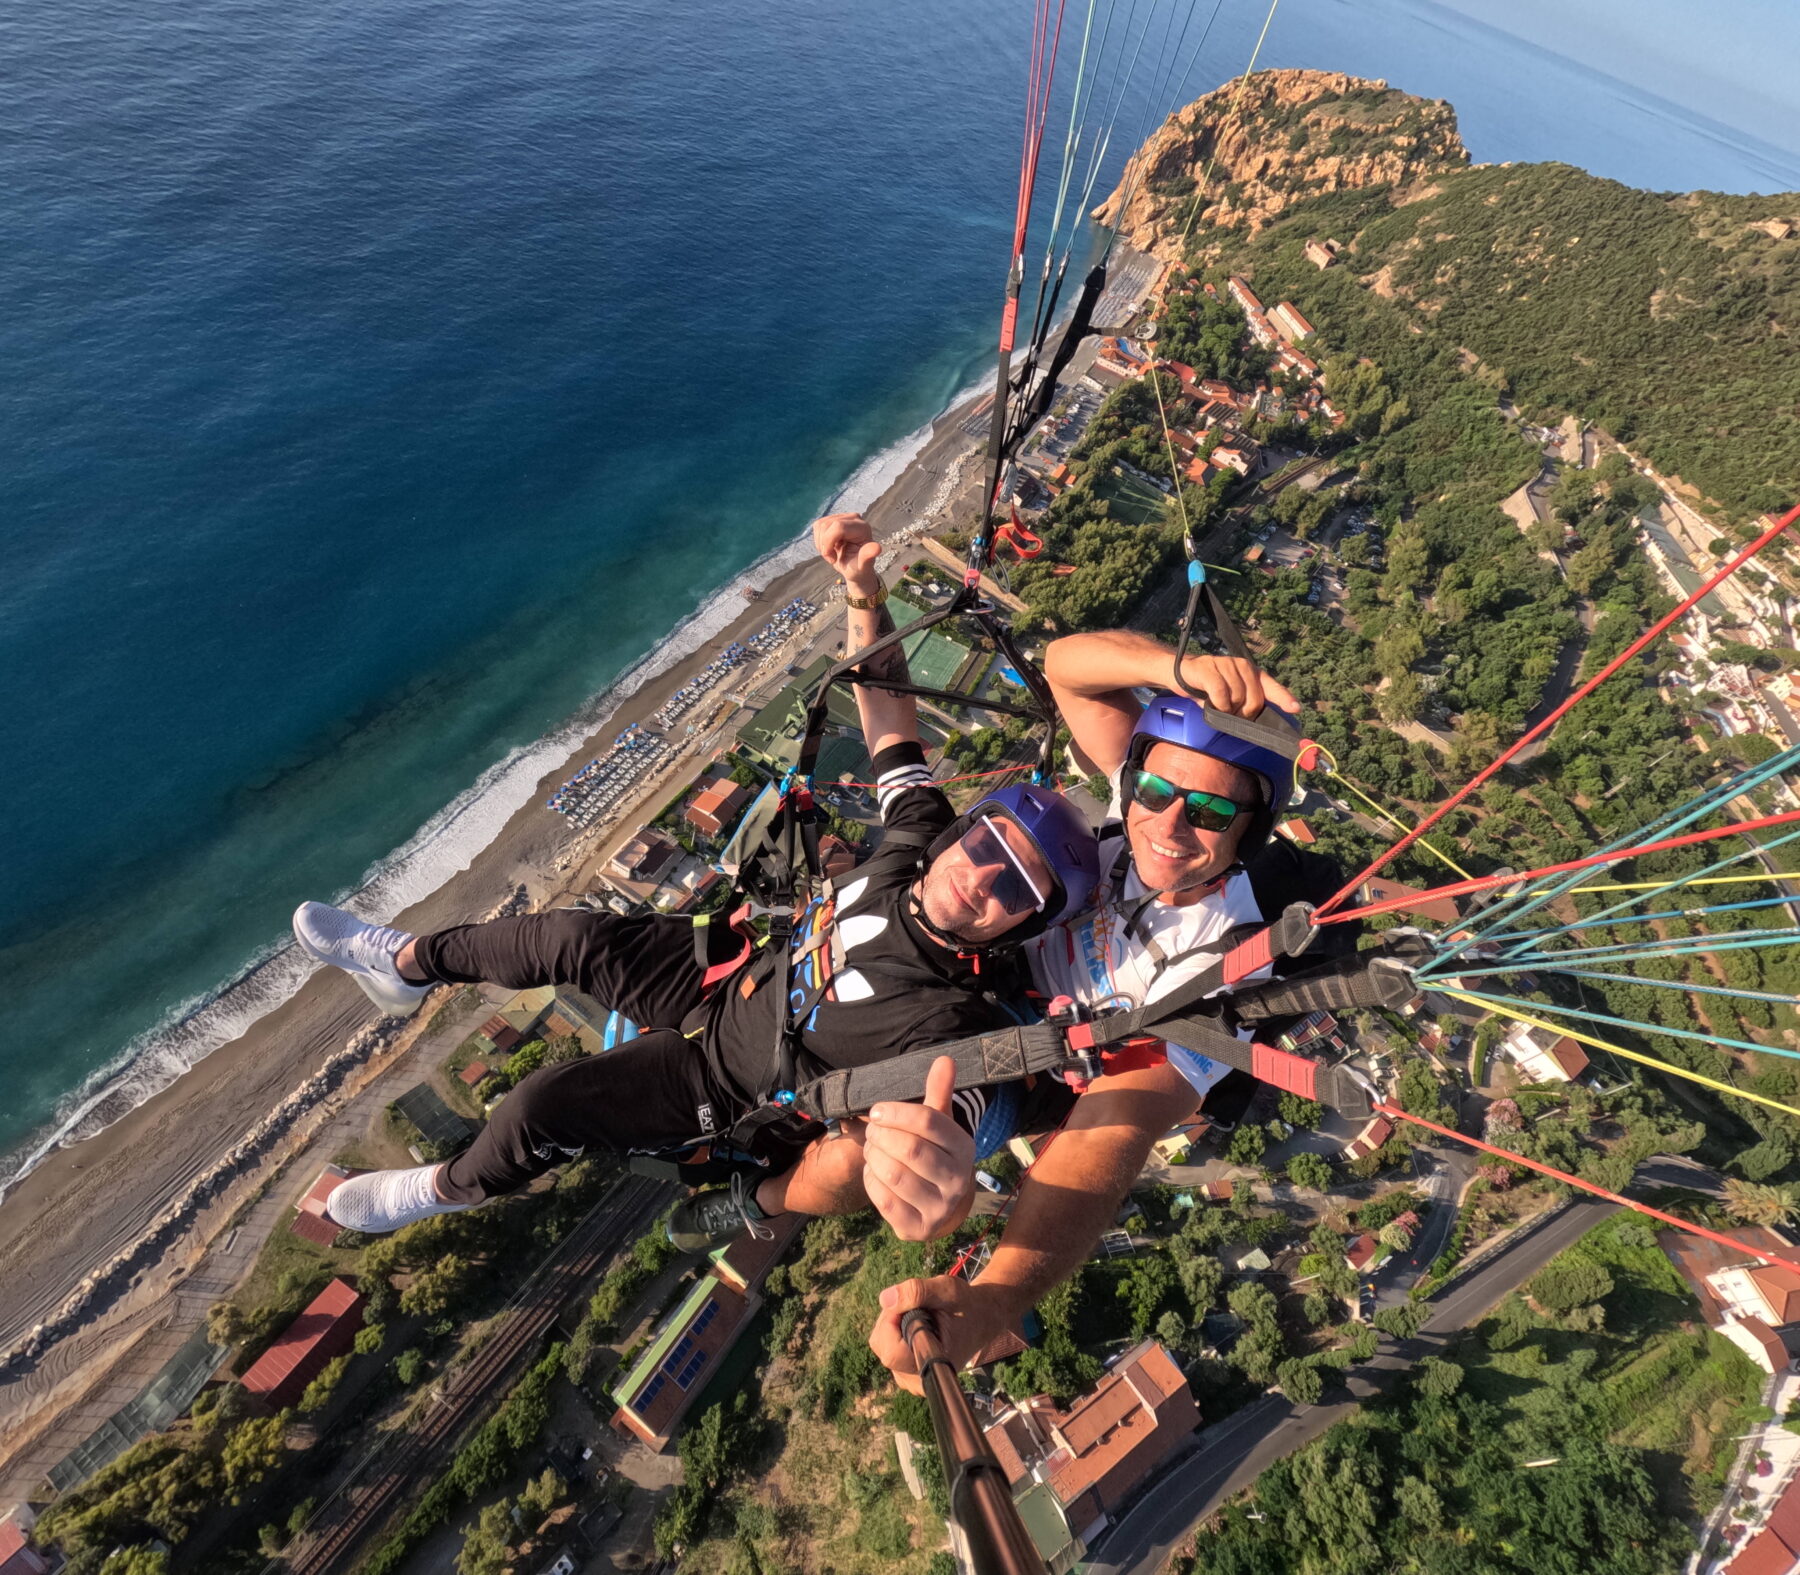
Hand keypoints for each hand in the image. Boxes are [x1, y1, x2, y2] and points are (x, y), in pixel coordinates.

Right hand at [812, 511, 881, 588]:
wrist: (854, 568)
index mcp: (862, 528)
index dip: (828, 543)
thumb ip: (868, 556)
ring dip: (821, 544)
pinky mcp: (833, 519)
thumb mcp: (863, 566)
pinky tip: (829, 547)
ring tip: (832, 553)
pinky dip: (819, 540)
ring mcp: (843, 517)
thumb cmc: (859, 568)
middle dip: (824, 545)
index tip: (832, 559)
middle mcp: (854, 518)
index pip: (838, 527)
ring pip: (820, 525)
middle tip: (832, 558)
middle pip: (826, 525)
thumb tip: (877, 548)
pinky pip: (818, 526)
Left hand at [862, 1057, 976, 1241]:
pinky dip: (871, 1181)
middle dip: (881, 1136)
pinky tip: (872, 1171)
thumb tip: (945, 1058)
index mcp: (964, 1148)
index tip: (877, 1111)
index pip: (928, 1122)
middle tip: (871, 1130)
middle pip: (909, 1149)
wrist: (942, 1206)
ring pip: (894, 1175)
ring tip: (871, 1148)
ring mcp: (939, 1208)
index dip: (896, 1113)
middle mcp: (958, 1180)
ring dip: (873, 1157)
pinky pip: (884, 1201)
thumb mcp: (940, 1124)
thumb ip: (939, 1092)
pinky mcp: (918, 1228)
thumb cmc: (936, 1154)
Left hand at [869, 1272, 1013, 1394]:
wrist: (981, 1318)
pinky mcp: (905, 1373)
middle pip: (882, 1345)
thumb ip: (917, 1292)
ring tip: (921, 1314)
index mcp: (932, 1364)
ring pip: (882, 1344)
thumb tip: (884, 1299)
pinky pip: (886, 1346)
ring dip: (893, 1322)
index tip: (911, 1303)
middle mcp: (919, 1379)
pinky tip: (916, 1323)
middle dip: (892, 1317)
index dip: (893, 1322)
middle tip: (919, 1305)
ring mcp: (910, 1378)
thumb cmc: (966, 1305)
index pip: (891, 1352)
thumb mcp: (947, 1289)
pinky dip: (895, 1330)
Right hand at [1173, 654, 1298, 719]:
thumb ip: (1244, 704)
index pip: (1271, 686)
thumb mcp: (1229, 696)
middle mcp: (1242, 665)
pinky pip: (1221, 694)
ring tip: (1217, 705)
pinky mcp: (1209, 668)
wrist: (1180, 673)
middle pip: (1254, 699)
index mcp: (1251, 672)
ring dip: (1227, 710)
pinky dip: (1217, 704)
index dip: (1284, 697)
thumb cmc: (1207, 688)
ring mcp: (1226, 664)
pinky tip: (1209, 703)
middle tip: (1231, 713)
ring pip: (1237, 698)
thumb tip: (1257, 723)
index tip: (1295, 708)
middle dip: (1244, 713)